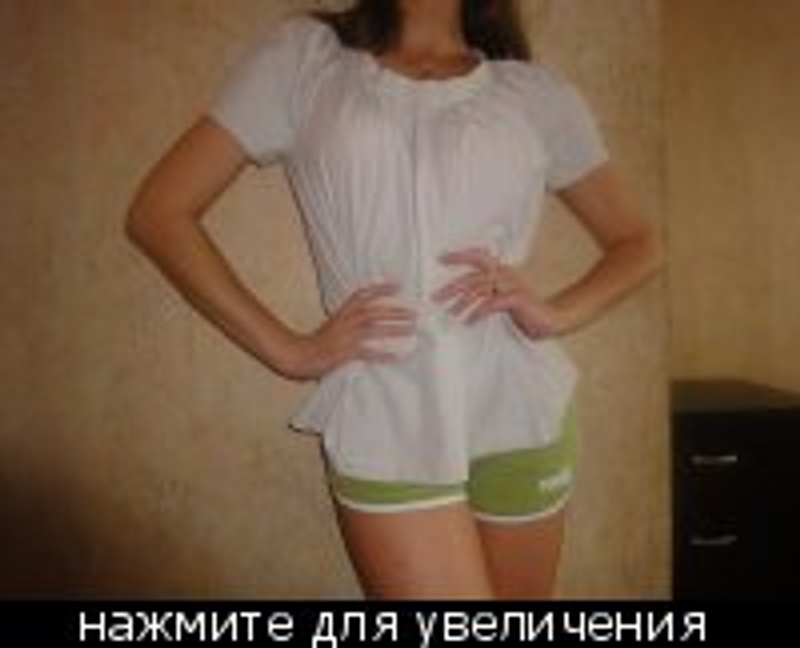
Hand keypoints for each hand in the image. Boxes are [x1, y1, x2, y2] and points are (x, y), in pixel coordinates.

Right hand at [283, 282, 416, 380]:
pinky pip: (368, 353)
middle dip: (395, 311)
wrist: (298, 354)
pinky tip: (399, 356)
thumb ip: (350, 317)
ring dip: (394, 328)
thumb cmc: (317, 341)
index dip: (381, 288)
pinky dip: (384, 354)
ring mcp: (345, 337)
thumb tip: (369, 315)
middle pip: (374, 312)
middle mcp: (345, 322)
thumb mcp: (334, 323)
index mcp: (342, 312)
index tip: (398, 285)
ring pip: (374, 329)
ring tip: (412, 329)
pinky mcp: (345, 353)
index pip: (362, 295)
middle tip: (415, 313)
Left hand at [432, 248, 571, 339]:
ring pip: (480, 288)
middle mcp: (505, 273)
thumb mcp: (500, 298)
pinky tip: (469, 321)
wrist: (550, 320)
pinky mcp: (517, 298)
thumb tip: (457, 298)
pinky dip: (478, 312)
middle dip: (452, 286)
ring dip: (462, 302)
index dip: (460, 256)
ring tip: (450, 313)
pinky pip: (492, 303)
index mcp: (501, 271)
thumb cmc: (523, 310)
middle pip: (473, 275)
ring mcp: (512, 284)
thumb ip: (484, 293)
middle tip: (435, 297)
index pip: (478, 257)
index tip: (440, 258)